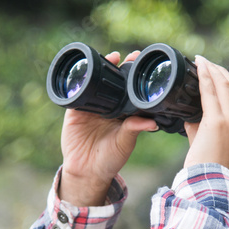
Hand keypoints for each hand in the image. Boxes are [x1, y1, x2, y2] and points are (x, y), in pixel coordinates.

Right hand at [59, 50, 157, 205]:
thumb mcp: (125, 143)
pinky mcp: (75, 111)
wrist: (87, 172)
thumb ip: (135, 129)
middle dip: (120, 67)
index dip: (134, 77)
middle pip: (114, 82)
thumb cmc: (110, 159)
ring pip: (96, 83)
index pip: (129, 90)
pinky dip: (81, 82)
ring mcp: (91, 107)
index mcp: (123, 113)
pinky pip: (77, 94)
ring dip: (102, 69)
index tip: (142, 65)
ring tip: (112, 57)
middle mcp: (108, 107)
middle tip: (130, 56)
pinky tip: (85, 71)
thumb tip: (152, 122)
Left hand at [183, 56, 228, 171]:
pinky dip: (205, 76)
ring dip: (212, 70)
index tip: (221, 72)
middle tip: (207, 63)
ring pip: (224, 86)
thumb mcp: (216, 145)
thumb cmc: (210, 168)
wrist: (210, 184)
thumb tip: (191, 113)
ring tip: (202, 61)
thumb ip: (206, 126)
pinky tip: (199, 66)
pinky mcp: (217, 122)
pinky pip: (211, 92)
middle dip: (221, 71)